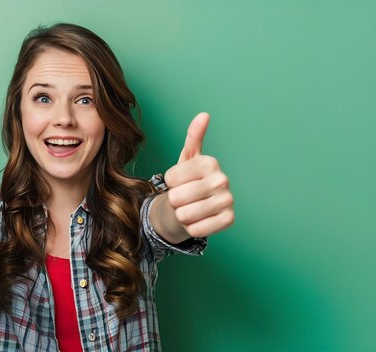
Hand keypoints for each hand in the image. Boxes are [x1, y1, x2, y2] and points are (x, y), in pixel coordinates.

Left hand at [164, 112, 234, 237]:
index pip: (170, 178)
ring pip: (185, 215)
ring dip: (181, 215)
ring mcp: (228, 200)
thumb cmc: (189, 181)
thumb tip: (204, 115)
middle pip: (177, 197)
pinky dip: (192, 228)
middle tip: (184, 198)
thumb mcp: (187, 158)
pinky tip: (198, 220)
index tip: (179, 181)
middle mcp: (222, 179)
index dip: (168, 183)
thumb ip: (193, 136)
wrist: (197, 207)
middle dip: (174, 201)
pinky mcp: (229, 220)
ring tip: (190, 208)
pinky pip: (197, 229)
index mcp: (210, 162)